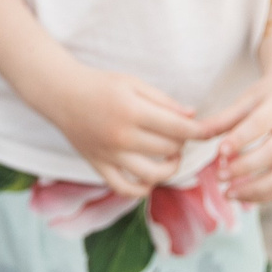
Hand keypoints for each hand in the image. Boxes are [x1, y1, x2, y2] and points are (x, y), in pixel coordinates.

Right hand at [43, 66, 240, 197]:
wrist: (60, 93)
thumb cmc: (100, 84)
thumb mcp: (133, 83)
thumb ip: (164, 101)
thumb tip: (193, 117)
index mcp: (133, 111)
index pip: (179, 129)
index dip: (201, 132)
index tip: (211, 131)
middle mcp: (122, 136)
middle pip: (169, 150)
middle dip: (182, 143)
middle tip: (179, 133)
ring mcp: (109, 154)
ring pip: (152, 175)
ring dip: (170, 168)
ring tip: (171, 157)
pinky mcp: (98, 165)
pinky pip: (124, 188)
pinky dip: (142, 189)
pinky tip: (150, 178)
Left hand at [213, 72, 271, 204]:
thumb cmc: (266, 98)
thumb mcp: (246, 100)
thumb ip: (222, 119)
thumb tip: (196, 133)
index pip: (260, 124)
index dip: (239, 139)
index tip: (219, 152)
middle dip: (244, 167)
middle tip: (219, 176)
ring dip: (253, 188)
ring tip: (227, 193)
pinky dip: (263, 195)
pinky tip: (241, 196)